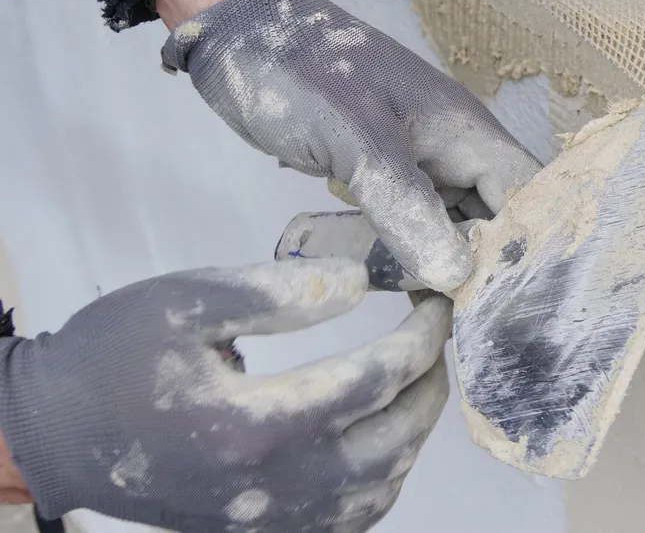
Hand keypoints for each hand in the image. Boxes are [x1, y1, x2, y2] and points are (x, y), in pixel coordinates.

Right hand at [0, 260, 451, 531]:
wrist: (59, 433)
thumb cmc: (115, 356)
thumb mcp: (184, 300)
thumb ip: (276, 291)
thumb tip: (360, 284)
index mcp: (255, 424)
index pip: (375, 380)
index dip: (421, 337)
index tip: (436, 300)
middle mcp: (273, 486)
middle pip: (394, 440)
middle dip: (430, 381)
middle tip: (435, 333)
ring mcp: (272, 520)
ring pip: (383, 487)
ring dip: (414, 429)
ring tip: (417, 374)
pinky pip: (354, 516)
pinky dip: (386, 474)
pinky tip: (383, 430)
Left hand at [157, 0, 541, 291]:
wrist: (243, 38)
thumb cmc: (304, 76)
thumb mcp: (357, 142)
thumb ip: (406, 208)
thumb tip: (457, 277)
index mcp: (468, 133)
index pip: (529, 198)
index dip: (528, 249)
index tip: (506, 305)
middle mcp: (456, 153)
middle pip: (495, 223)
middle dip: (480, 272)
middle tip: (454, 322)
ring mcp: (420, 167)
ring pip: (449, 231)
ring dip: (430, 267)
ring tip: (412, 312)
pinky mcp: (384, 180)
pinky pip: (407, 227)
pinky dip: (392, 254)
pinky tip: (376, 284)